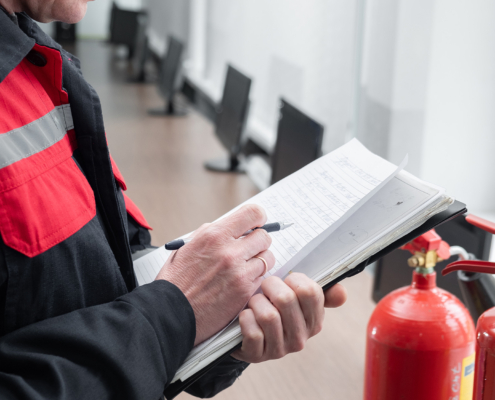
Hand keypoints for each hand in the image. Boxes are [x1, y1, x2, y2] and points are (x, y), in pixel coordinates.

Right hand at [156, 204, 274, 345]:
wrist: (169, 313)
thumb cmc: (176, 282)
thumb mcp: (188, 246)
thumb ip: (213, 234)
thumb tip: (233, 227)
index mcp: (214, 236)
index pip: (252, 214)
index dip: (258, 217)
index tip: (257, 223)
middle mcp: (229, 252)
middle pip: (264, 237)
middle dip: (259, 241)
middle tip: (251, 248)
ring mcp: (239, 273)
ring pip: (268, 258)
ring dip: (259, 261)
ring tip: (245, 267)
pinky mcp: (244, 292)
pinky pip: (262, 278)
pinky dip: (255, 279)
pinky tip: (240, 283)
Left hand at [231, 273, 346, 362]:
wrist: (247, 333)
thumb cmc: (273, 309)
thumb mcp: (297, 299)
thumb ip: (318, 293)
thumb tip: (342, 292)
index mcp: (314, 321)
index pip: (310, 292)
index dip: (293, 280)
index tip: (286, 281)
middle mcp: (300, 338)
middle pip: (286, 299)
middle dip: (270, 286)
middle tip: (265, 287)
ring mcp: (280, 349)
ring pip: (268, 316)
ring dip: (256, 302)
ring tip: (255, 302)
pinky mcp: (258, 355)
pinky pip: (252, 332)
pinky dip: (246, 318)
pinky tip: (247, 316)